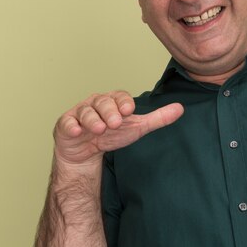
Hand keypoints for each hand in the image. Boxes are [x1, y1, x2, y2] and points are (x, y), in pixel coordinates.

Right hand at [54, 90, 183, 164]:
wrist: (88, 151)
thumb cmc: (112, 135)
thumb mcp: (137, 127)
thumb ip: (158, 119)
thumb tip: (181, 109)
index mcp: (112, 101)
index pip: (119, 96)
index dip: (123, 102)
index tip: (129, 110)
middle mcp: (95, 103)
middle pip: (102, 102)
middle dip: (109, 112)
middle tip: (115, 123)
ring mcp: (79, 113)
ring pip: (85, 112)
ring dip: (93, 120)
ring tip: (100, 129)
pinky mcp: (66, 125)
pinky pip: (67, 122)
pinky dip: (72, 126)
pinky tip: (77, 131)